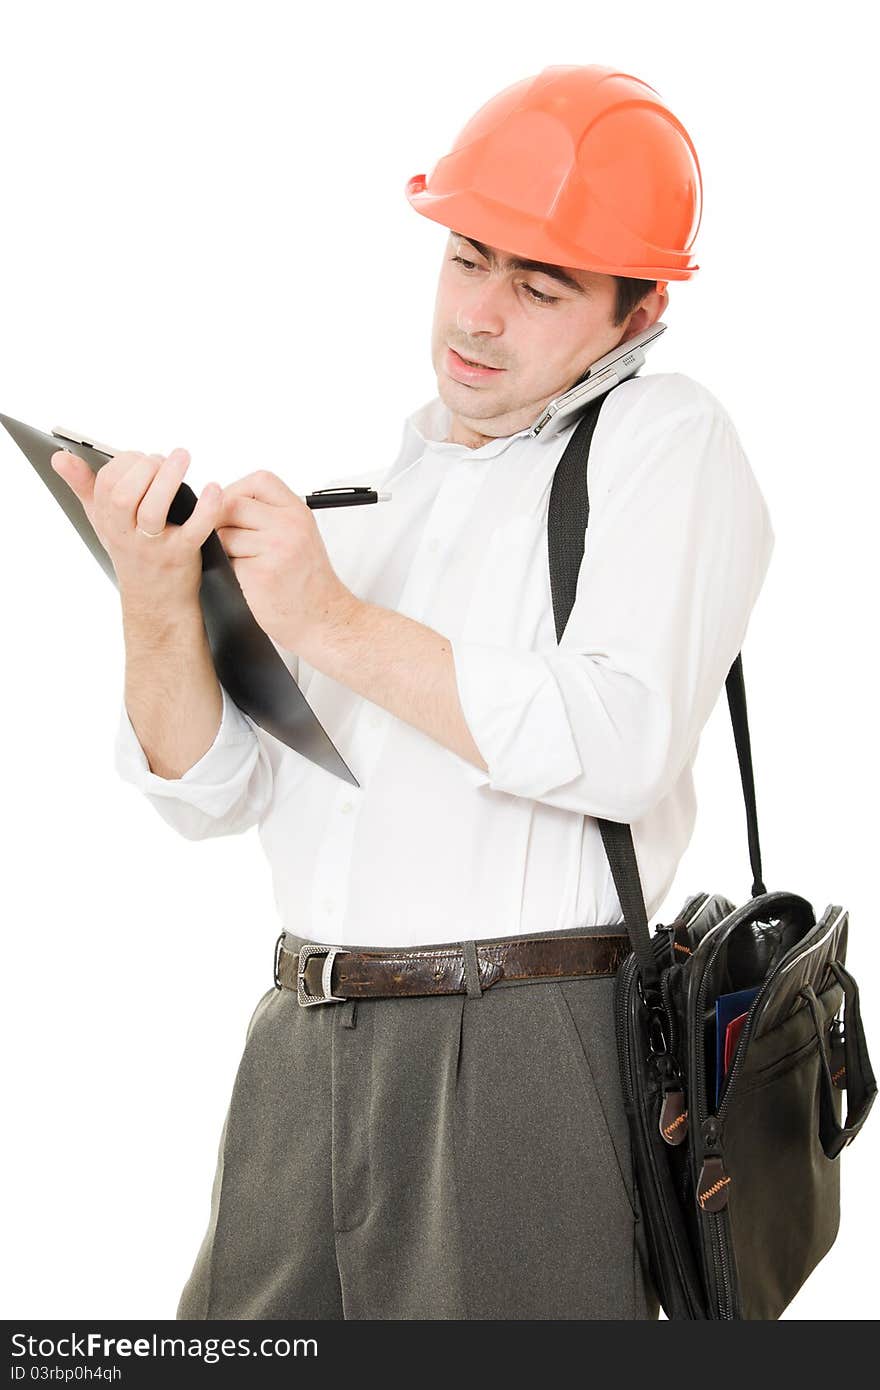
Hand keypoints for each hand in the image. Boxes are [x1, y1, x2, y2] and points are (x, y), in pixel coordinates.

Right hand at [49, 446, 221, 602]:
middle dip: (142, 469)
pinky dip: (206, 508)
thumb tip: (59, 456)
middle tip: (160, 459)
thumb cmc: (132, 552)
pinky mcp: (182, 555)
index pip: (106, 485)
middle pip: (125, 496)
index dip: (124, 464)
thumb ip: (83, 486)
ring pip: (153, 510)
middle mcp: (127, 535)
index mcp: (108, 522)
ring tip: (181, 456)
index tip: (141, 458)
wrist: (156, 602)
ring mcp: (154, 546)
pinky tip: (213, 488)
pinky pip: (194, 530)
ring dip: (168, 479)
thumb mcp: (104, 522)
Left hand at [216, 470, 352, 651]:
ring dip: (225, 551)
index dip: (237, 491)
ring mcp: (275, 550)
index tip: (232, 510)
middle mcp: (289, 527)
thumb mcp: (299, 536)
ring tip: (246, 565)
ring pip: (224, 535)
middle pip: (232, 504)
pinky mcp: (260, 575)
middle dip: (221, 522)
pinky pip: (226, 562)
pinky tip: (248, 582)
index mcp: (298, 513)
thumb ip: (269, 516)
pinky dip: (230, 572)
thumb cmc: (307, 582)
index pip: (259, 481)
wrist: (324, 619)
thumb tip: (222, 500)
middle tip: (231, 542)